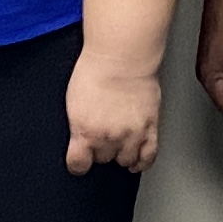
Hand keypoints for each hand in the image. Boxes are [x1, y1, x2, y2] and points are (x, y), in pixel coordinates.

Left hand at [64, 50, 159, 174]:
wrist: (122, 57)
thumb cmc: (95, 71)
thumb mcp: (73, 101)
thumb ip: (78, 124)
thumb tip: (80, 137)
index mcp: (84, 131)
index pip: (78, 164)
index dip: (78, 164)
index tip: (80, 161)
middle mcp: (107, 137)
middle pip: (103, 159)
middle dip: (100, 150)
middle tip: (101, 137)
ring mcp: (130, 135)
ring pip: (126, 160)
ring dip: (121, 154)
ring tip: (118, 142)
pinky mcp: (150, 129)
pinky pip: (148, 156)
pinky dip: (142, 162)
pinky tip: (137, 161)